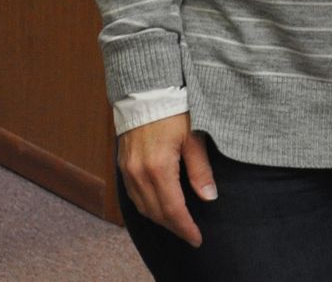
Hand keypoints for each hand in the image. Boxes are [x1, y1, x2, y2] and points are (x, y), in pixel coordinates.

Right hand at [118, 114, 216, 246]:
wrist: (147, 92)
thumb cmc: (175, 110)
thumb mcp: (195, 137)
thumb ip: (200, 169)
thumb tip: (209, 197)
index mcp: (159, 168)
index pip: (173, 209)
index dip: (185, 227)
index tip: (197, 238)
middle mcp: (138, 174)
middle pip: (156, 212)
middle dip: (174, 227)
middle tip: (191, 235)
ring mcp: (128, 171)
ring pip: (143, 207)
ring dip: (160, 219)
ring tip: (179, 224)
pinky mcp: (123, 166)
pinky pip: (134, 196)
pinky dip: (148, 207)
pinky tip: (160, 207)